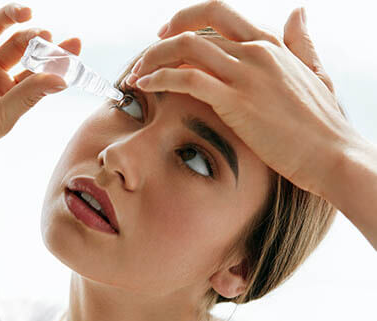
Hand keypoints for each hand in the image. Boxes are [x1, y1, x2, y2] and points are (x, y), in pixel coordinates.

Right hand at [0, 0, 80, 182]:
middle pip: (19, 47)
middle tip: (44, 34)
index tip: (75, 43)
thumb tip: (62, 79)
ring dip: (9, 17)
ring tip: (27, 12)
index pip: (39, 70)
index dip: (57, 57)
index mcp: (11, 93)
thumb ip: (29, 94)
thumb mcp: (2, 116)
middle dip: (34, 39)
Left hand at [128, 1, 356, 195]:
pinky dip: (160, 78)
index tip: (167, 34)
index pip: (219, 13)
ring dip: (153, 58)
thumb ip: (301, 43)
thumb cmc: (323, 123)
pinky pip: (188, 78)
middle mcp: (256, 51)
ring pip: (185, 48)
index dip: (187, 17)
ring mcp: (246, 74)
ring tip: (137, 76)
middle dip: (164, 35)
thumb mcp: (315, 74)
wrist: (333, 156)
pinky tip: (145, 86)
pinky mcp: (236, 101)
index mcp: (270, 44)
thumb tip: (298, 12)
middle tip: (146, 54)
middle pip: (197, 25)